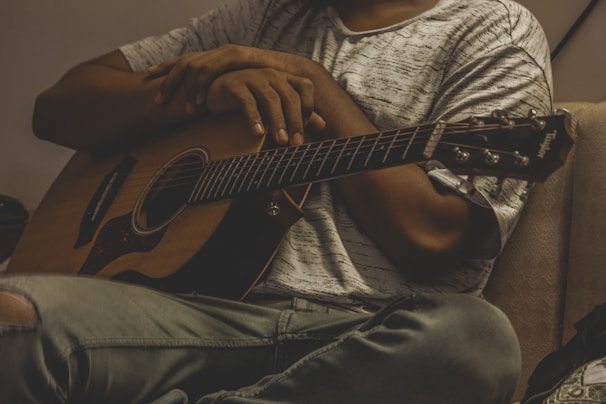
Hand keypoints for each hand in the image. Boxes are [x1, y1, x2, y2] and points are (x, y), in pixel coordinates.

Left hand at [148, 45, 303, 114]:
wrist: (293, 72)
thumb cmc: (268, 84)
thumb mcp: (241, 87)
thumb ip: (225, 91)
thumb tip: (209, 102)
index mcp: (217, 59)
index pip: (187, 60)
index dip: (167, 67)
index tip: (150, 75)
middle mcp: (218, 52)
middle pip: (184, 62)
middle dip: (168, 79)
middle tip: (158, 99)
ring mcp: (225, 52)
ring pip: (194, 67)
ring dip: (186, 90)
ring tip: (187, 110)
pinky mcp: (234, 56)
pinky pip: (210, 71)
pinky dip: (202, 88)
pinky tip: (201, 104)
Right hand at [205, 68, 323, 144]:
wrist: (215, 90)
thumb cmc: (249, 99)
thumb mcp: (274, 106)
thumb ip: (297, 113)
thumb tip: (322, 124)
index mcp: (283, 78)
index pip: (305, 86)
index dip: (309, 105)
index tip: (307, 128)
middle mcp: (271, 74)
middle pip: (290, 96)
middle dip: (295, 122)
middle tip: (296, 143)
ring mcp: (253, 78)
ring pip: (271, 99)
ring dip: (277, 122)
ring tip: (281, 141)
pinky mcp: (235, 85)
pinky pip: (247, 102)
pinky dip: (254, 118)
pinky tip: (258, 133)